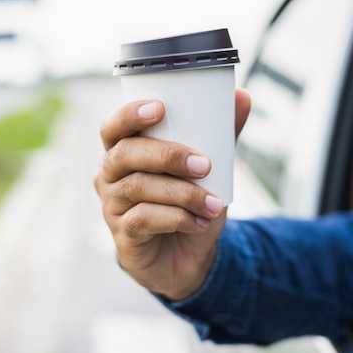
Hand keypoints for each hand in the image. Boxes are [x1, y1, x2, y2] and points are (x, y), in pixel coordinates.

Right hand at [94, 89, 250, 299]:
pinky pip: (144, 219)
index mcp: (124, 152)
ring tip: (213, 203)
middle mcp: (110, 176)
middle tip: (205, 165)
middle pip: (124, 154)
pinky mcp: (123, 236)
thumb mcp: (210, 170)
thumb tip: (242, 96)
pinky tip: (200, 222)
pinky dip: (178, 218)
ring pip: (139, 187)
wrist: (189, 256)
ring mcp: (112, 207)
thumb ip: (221, 135)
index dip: (129, 114)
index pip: (113, 127)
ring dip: (183, 193)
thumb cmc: (190, 204)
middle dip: (168, 155)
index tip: (161, 108)